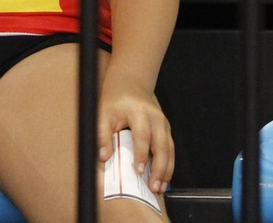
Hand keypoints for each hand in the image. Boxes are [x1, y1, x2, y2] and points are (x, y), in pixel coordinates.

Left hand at [97, 74, 173, 194]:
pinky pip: (170, 149)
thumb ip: (102, 135)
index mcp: (139, 113)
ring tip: (160, 188)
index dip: (141, 154)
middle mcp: (156, 118)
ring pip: (170, 149)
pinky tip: (163, 178)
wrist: (130, 84)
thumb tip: (103, 157)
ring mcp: (164, 123)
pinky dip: (168, 165)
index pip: (143, 135)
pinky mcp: (166, 129)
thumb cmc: (115, 100)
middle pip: (162, 145)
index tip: (138, 171)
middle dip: (160, 168)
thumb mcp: (103, 114)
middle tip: (154, 187)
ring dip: (167, 170)